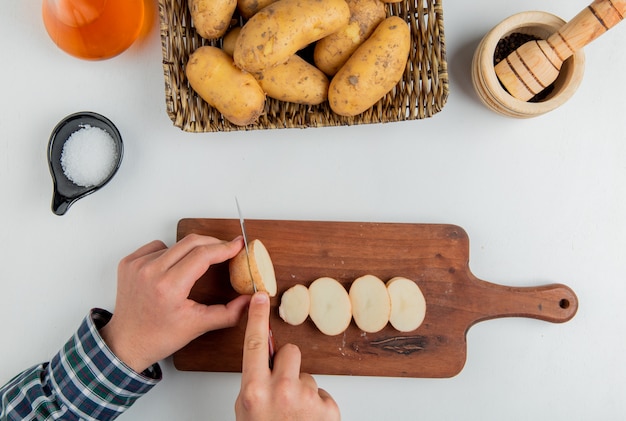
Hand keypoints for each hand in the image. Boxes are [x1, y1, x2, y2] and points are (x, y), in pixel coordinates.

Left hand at [100, 234, 250, 372]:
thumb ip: (228, 313)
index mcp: (169, 287)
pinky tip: (172, 268)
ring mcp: (137, 265)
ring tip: (195, 267)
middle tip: (226, 249)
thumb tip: (249, 300)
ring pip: (175, 244)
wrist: (126, 343)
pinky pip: (157, 247)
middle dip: (213, 243)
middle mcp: (150, 272)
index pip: (203, 255)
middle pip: (191, 242)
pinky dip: (169, 253)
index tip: (238, 245)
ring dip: (190, 251)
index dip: (224, 248)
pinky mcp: (129, 263)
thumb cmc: (158, 336)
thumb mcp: (198, 326)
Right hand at [235, 292, 339, 420]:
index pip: (254, 344)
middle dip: (288, 365)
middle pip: (290, 352)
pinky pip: (321, 393)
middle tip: (283, 387)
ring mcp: (306, 399)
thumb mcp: (247, 410)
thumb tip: (266, 360)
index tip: (260, 298)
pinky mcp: (328, 408)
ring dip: (302, 389)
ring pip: (307, 375)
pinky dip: (315, 405)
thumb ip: (254, 383)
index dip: (257, 318)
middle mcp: (281, 390)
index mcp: (254, 390)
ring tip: (294, 414)